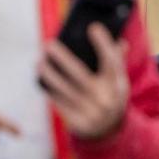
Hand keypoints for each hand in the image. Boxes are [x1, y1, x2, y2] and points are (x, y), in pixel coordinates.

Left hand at [40, 23, 129, 139]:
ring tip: (39, 62)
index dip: (103, 44)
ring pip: (65, 89)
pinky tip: (41, 79)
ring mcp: (91, 112)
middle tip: (48, 44)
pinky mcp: (78, 122)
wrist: (110, 131)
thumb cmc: (110, 96)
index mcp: (118, 86)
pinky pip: (59, 103)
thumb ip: (117, 62)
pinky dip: (49, 90)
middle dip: (63, 58)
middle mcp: (106, 99)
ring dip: (49, 74)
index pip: (112, 62)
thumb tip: (119, 41)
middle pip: (80, 74)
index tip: (93, 27)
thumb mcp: (118, 82)